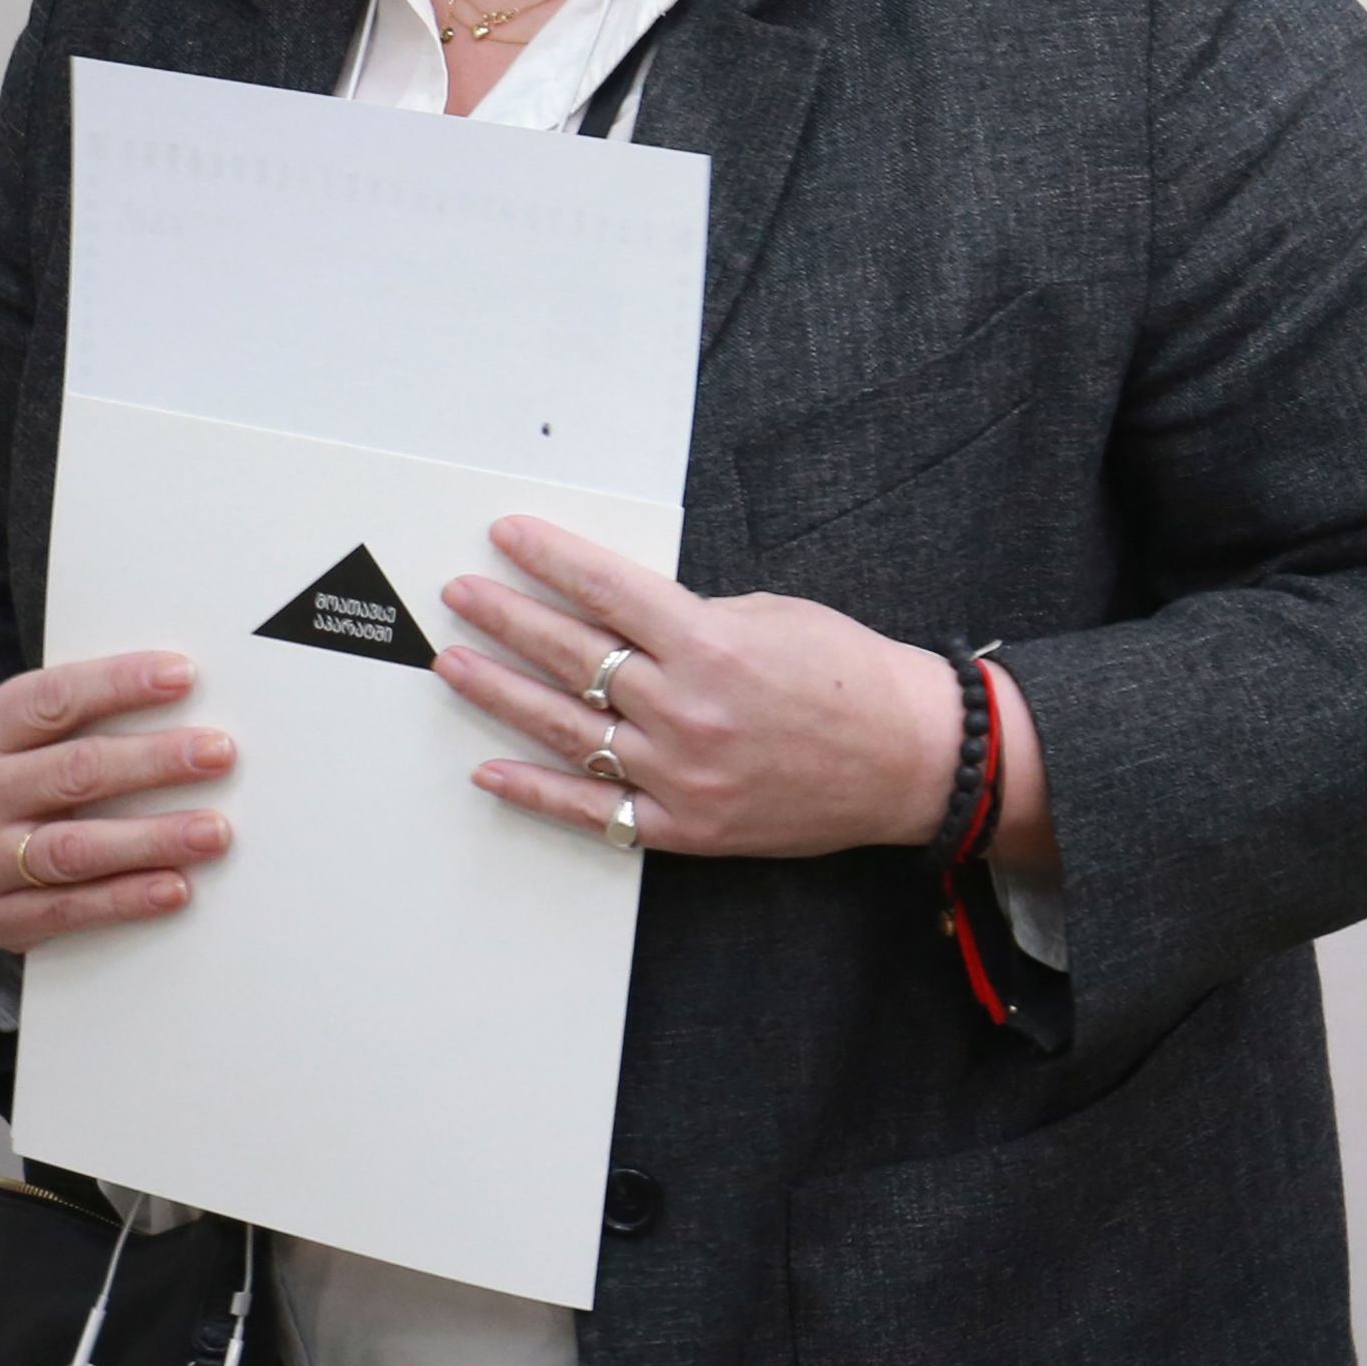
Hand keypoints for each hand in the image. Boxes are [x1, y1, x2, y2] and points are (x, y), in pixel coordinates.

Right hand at [0, 651, 238, 949]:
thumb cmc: (11, 778)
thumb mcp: (22, 736)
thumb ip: (81, 717)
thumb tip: (182, 697)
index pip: (53, 699)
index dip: (119, 684)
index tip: (184, 676)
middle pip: (73, 773)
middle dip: (154, 761)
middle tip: (218, 754)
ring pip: (74, 848)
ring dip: (151, 839)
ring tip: (213, 831)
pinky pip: (69, 909)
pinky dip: (126, 898)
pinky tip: (176, 888)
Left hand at [440, 517, 964, 858]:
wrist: (910, 757)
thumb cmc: (850, 677)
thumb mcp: (770, 615)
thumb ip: (689, 619)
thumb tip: (618, 615)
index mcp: (708, 642)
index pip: (603, 590)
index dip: (548, 559)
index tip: (507, 539)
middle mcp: (685, 708)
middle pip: (570, 655)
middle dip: (505, 617)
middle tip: (461, 595)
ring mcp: (680, 773)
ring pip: (565, 727)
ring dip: (501, 692)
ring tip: (456, 663)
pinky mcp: (686, 826)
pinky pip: (593, 808)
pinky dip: (537, 789)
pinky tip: (492, 768)